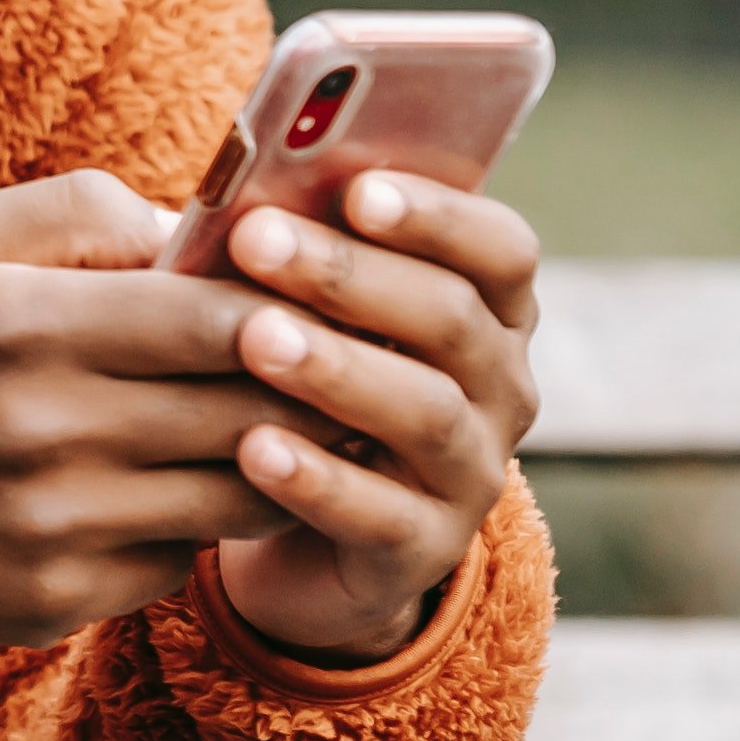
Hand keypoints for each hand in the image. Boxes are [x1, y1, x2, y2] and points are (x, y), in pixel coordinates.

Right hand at [0, 171, 347, 646]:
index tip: (315, 298)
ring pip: (233, 497)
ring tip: (291, 428)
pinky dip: (192, 526)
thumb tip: (204, 229)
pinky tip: (174, 491)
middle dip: (309, 385)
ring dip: (275, 463)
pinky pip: (176, 563)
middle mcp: (38, 431)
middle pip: (244, 412)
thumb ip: (78, 210)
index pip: (212, 318)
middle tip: (342, 365)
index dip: (288, 308)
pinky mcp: (51, 601)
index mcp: (16, 324)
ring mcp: (47, 528)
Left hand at [193, 171, 540, 664]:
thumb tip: (238, 194)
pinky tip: (252, 448)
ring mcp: (470, 474)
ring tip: (256, 339)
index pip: (501, 250)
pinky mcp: (422, 552)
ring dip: (337, 369)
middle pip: (451, 319)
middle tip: (255, 240)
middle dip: (350, 274)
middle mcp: (501, 389)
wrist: (305, 538)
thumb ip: (297, 254)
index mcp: (488, 312)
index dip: (438, 216)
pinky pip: (378, 515)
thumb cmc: (301, 385)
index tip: (357, 188)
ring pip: (424, 413)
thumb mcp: (311, 315)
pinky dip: (317, 479)